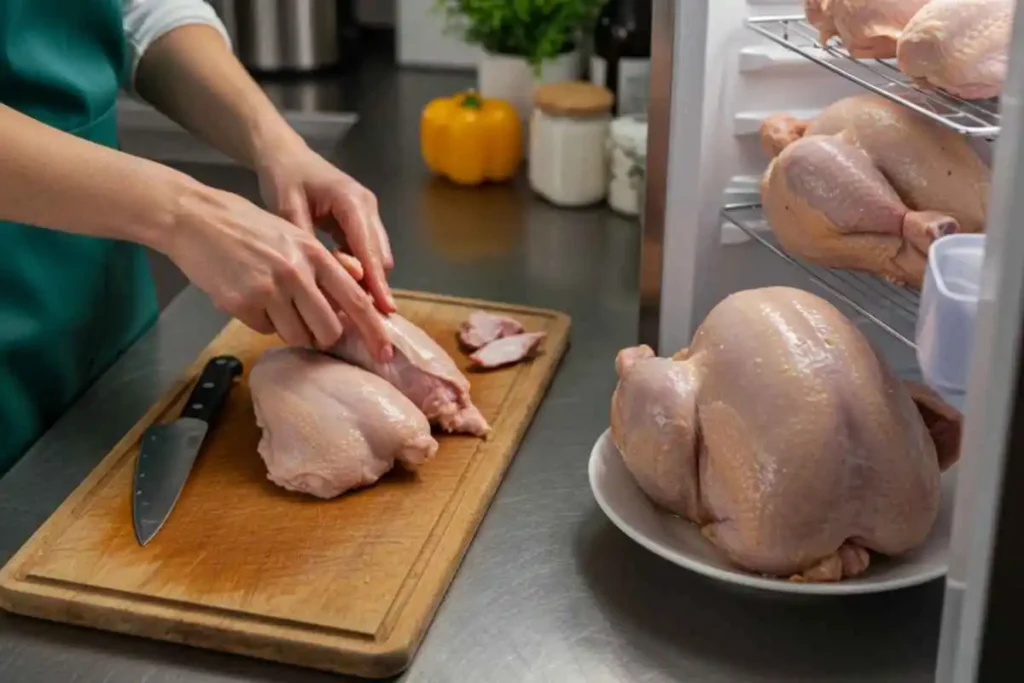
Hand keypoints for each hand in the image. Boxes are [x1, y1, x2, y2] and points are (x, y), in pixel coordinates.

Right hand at [166, 184, 392, 359]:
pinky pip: (265, 330)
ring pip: (297, 335)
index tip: (384, 352)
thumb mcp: (293, 235)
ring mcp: (270, 289)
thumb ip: (323, 264)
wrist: (196, 219)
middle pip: (329, 329)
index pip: (355, 300)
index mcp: (315, 254)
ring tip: (273, 302)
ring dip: (290, 329)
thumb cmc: (248, 227)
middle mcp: (297, 272)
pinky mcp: (243, 303)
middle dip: (323, 336)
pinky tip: (249, 297)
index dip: (373, 330)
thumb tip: (350, 297)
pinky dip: (262, 321)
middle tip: (310, 326)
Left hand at [254, 140, 395, 314]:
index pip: (368, 247)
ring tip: (357, 309)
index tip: (384, 308)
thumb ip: (306, 242)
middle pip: (380, 254)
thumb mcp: (287, 208)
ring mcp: (366, 214)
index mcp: (352, 200)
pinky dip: (359, 270)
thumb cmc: (284, 177)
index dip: (376, 281)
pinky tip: (345, 288)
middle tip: (370, 318)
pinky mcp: (359, 221)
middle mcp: (367, 207)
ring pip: (376, 255)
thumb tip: (324, 278)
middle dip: (377, 286)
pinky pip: (365, 251)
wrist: (284, 154)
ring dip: (368, 280)